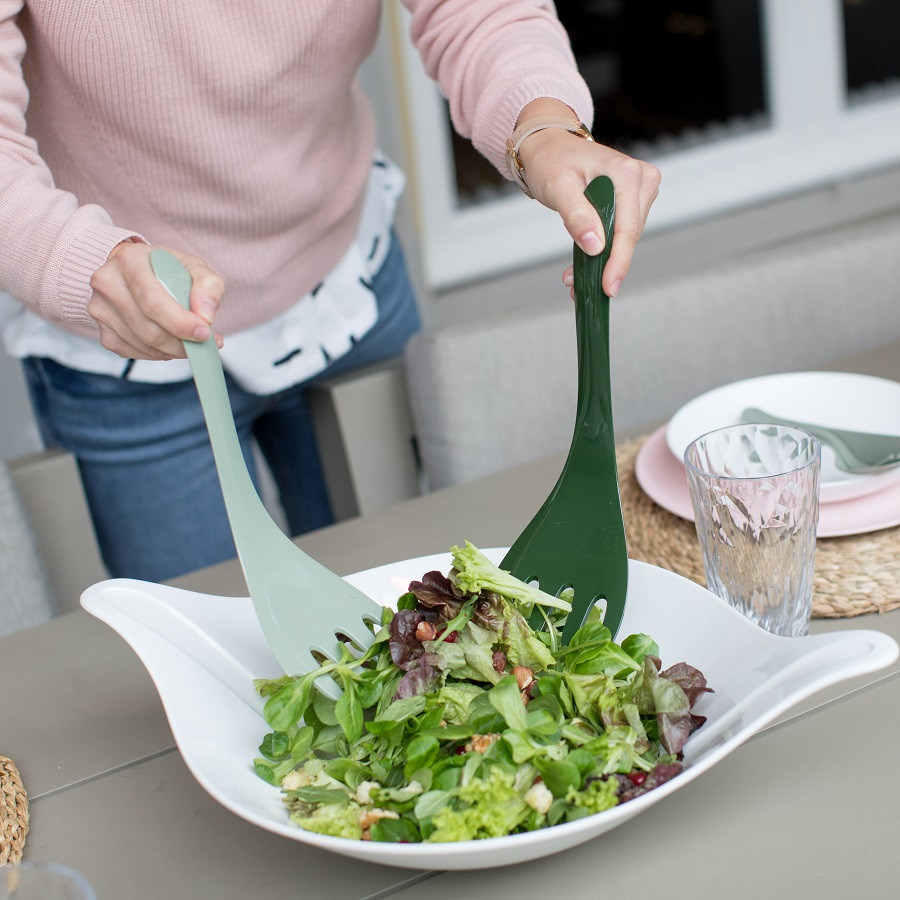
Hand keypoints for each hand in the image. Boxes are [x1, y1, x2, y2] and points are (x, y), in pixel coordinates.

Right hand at [88, 242, 224, 359]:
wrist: (134, 270)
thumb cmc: (165, 269)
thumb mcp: (192, 266)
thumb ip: (208, 285)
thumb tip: (206, 317)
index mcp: (130, 261)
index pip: (153, 301)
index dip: (181, 323)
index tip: (204, 333)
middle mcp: (108, 283)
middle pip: (148, 329)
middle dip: (181, 343)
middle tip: (202, 344)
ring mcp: (101, 309)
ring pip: (143, 345)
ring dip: (172, 351)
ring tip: (188, 342)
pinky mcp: (102, 330)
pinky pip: (134, 353)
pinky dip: (158, 354)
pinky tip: (168, 343)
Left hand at [514, 103, 659, 298]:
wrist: (550, 147)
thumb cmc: (551, 160)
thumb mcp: (558, 187)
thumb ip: (576, 215)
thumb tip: (595, 246)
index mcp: (626, 173)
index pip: (627, 229)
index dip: (618, 262)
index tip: (608, 288)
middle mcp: (641, 179)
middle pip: (628, 236)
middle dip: (605, 265)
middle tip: (577, 287)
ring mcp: (640, 190)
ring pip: (625, 238)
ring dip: (601, 261)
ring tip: (575, 278)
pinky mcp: (633, 200)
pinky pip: (620, 232)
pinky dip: (602, 251)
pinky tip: (583, 266)